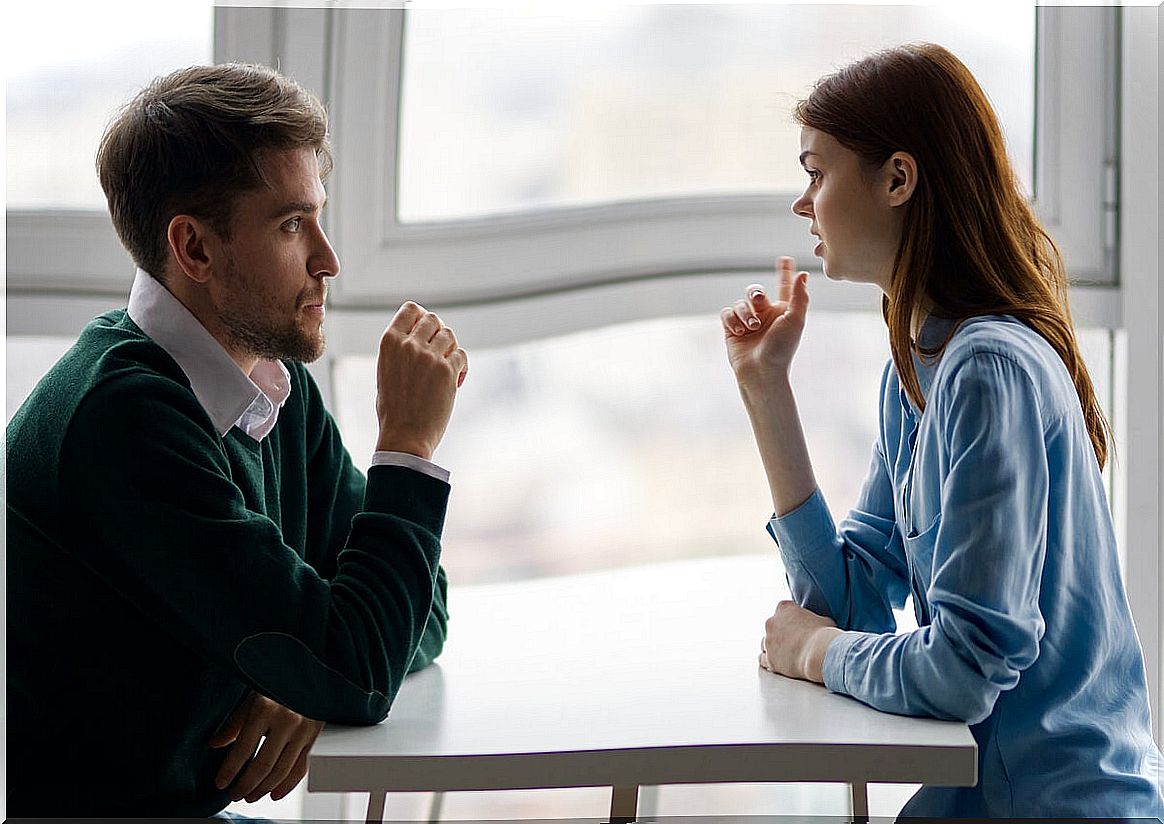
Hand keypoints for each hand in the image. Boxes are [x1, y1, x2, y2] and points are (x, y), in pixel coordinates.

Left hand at [209, 691, 323, 802]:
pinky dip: (288, 785)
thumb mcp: (252, 698)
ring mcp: (303, 730)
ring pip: (282, 770)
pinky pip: (301, 767)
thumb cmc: (276, 683)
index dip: (230, 770)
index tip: (220, 783)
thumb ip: (234, 723)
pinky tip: (275, 793)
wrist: (308, 673)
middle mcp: (287, 721)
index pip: (244, 749)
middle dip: (246, 784)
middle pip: (263, 765)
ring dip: (264, 788)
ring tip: (251, 795)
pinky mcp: (314, 737)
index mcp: (266, 709)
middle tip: (236, 793)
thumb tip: (214, 745)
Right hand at [375, 301, 468, 458]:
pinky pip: (462, 355)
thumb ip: (401, 349)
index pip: (411, 309)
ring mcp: (429, 357)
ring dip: (451, 349)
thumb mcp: (387, 371)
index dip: (422, 317)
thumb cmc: (394, 408)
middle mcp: (409, 345)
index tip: (426, 332)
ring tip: (445, 368)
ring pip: (450, 335)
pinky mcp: (447, 371)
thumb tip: (421, 332)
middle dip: (439, 333)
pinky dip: (461, 367)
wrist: (405, 436)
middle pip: (433, 319)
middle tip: (438, 353)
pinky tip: (455, 381)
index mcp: (389, 343)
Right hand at [722, 256, 809, 381]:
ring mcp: (748, 322)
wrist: (761, 372)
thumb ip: (799, 296)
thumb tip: (803, 274)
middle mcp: (765, 315)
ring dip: (745, 313)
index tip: (785, 259)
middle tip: (759, 300)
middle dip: (755, 293)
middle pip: (755, 291)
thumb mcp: (795, 320)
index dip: (784, 272)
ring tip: (751, 328)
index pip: (783, 287)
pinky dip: (732, 320)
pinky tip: (739, 331)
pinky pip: (727, 313)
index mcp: (783, 311)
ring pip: (740, 303)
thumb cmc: (782, 349)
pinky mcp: (732, 330)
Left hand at [758, 600, 841, 683]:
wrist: (819, 654)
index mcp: (784, 608)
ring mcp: (768, 640)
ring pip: (765, 643)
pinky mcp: (769, 658)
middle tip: (792, 640)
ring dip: (773, 647)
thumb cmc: (824, 635)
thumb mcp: (822, 619)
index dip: (789, 618)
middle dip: (780, 633)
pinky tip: (777, 662)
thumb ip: (812, 619)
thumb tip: (816, 623)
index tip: (795, 624)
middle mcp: (772, 622)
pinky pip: (763, 659)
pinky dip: (770, 661)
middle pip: (772, 626)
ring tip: (784, 653)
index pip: (782, 609)